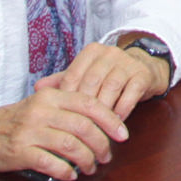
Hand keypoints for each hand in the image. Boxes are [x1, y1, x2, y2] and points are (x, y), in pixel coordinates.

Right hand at [0, 87, 128, 180]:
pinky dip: (65, 171)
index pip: (89, 104)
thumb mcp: (40, 103)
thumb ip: (67, 105)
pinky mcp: (20, 152)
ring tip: (91, 167)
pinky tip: (70, 175)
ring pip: (71, 145)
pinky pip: (51, 163)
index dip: (110, 119)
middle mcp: (42, 111)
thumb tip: (101, 117)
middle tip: (107, 156)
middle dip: (101, 144)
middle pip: (84, 126)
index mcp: (50, 96)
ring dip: (87, 160)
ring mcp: (30, 131)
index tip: (122, 134)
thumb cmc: (14, 120)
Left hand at [35, 39, 167, 119]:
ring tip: (96, 129)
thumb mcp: (85, 75)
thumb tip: (36, 89)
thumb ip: (62, 81)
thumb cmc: (108, 75)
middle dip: (84, 108)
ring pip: (111, 88)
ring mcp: (128, 63)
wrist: (144, 67)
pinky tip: (115, 122)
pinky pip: (130, 94)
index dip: (67, 99)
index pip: (73, 75)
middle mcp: (110, 53)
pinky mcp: (143, 75)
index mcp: (91, 52)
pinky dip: (121, 110)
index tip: (64, 118)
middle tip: (79, 128)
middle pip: (91, 82)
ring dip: (103, 111)